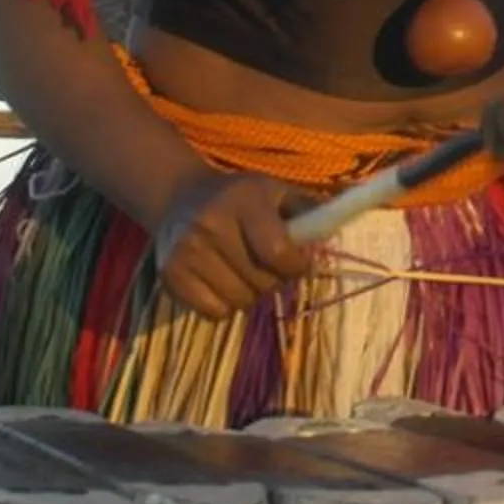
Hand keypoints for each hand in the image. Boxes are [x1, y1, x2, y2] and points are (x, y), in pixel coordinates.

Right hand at [150, 169, 309, 317]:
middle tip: (268, 265)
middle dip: (274, 279)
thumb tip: (332, 236)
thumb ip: (307, 212)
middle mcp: (211, 224)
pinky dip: (224, 305)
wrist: (179, 197)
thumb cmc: (239, 197)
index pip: (278, 251)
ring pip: (240, 301)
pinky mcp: (170, 275)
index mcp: (243, 200)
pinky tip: (222, 281)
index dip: (296, 266)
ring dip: (250, 293)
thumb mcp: (276, 191)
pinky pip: (214, 312)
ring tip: (244, 271)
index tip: (298, 263)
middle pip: (261, 281)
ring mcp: (187, 252)